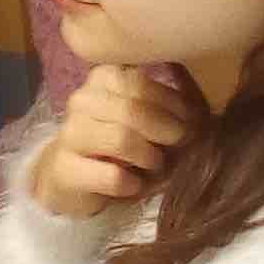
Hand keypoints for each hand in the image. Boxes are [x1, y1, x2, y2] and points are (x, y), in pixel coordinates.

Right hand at [32, 64, 202, 218]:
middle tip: (181, 144)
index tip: (191, 122)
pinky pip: (112, 176)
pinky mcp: (64, 170)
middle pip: (133, 110)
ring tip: (155, 164)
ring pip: (121, 139)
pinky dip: (132, 184)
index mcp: (102, 78)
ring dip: (149, 156)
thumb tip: (200, 111)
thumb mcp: (140, 116)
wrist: (71, 178)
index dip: (173, 104)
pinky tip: (133, 185)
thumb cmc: (117, 143)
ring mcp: (69, 135)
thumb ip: (164, 106)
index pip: (141, 83)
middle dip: (166, 130)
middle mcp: (81, 100)